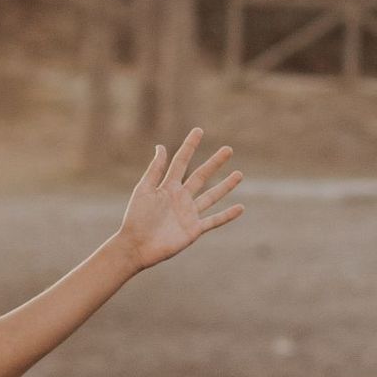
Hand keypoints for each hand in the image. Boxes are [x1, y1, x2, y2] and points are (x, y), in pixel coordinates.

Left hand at [116, 130, 242, 269]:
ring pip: (211, 196)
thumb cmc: (136, 218)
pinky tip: (240, 207)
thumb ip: (155, 169)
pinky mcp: (194, 229)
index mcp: (167, 186)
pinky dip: (227, 215)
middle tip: (228, 149)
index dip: (189, 146)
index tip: (198, 130)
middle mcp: (180, 197)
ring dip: (225, 186)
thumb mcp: (144, 189)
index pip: (181, 161)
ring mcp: (189, 213)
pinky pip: (214, 220)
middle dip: (214, 162)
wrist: (135, 246)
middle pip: (201, 176)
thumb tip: (161, 146)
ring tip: (239, 174)